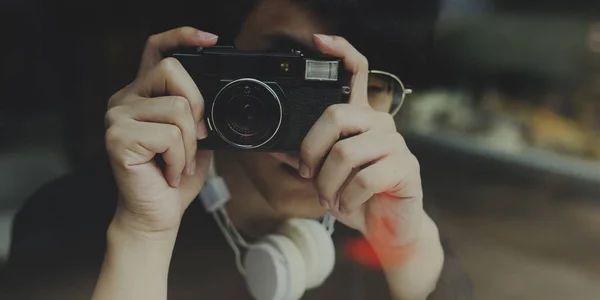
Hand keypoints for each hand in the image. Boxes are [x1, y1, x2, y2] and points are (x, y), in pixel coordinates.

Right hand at [104, 27, 217, 235]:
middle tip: (194, 141)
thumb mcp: (194, 139)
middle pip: (172, 70)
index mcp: (142, 95)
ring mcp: (117, 117)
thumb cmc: (173, 179)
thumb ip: (198, 114)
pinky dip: (180, 159)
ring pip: (177, 107)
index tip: (209, 40)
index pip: (156, 50)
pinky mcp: (118, 137)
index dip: (181, 37)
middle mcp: (125, 100)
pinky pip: (169, 135)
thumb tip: (215, 99)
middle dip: (197, 108)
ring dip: (190, 144)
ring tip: (179, 164)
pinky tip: (169, 173)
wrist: (156, 215)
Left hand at [300, 34, 425, 259]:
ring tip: (331, 199)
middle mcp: (380, 123)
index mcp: (361, 119)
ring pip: (344, 152)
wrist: (389, 229)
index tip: (318, 41)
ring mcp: (395, 143)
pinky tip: (348, 206)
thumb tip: (275, 147)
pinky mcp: (405, 167)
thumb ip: (306, 159)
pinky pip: (363, 179)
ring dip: (327, 184)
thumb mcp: (326, 177)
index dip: (340, 51)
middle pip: (335, 114)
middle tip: (309, 175)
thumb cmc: (358, 197)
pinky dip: (346, 199)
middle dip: (311, 151)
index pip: (356, 72)